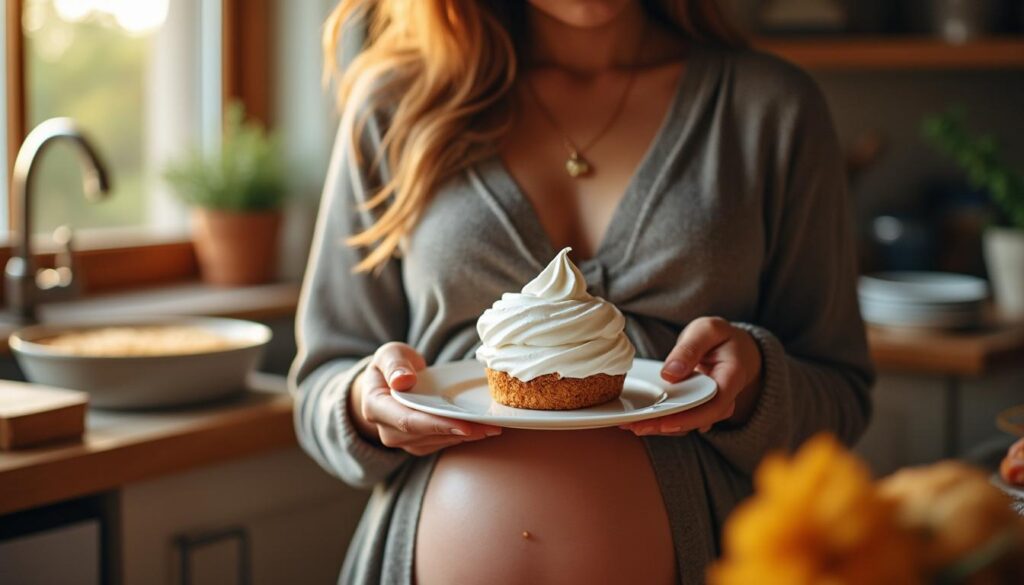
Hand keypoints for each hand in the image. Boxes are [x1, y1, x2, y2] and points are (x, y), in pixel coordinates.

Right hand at [349, 342, 502, 454]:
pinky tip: (483, 428)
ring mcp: (403, 441)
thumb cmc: (391, 365)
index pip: (407, 420)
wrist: (389, 382)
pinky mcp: (418, 444)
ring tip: (493, 427)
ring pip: (437, 441)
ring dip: (466, 436)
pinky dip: (463, 436)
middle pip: (426, 434)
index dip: (436, 424)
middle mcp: (387, 431)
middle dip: (459, 432)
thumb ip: (394, 364)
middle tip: (490, 427)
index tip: (464, 424)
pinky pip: (442, 442)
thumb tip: (403, 380)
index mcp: (375, 407)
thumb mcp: (389, 354)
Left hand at [622, 317, 761, 436]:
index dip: (687, 418)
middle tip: (633, 425)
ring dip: (656, 426)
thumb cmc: (720, 338)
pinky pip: (678, 418)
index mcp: (731, 379)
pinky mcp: (695, 408)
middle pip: (694, 420)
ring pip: (684, 424)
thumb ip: (690, 349)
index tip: (663, 421)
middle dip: (663, 426)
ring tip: (628, 424)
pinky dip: (657, 419)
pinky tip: (634, 418)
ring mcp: (709, 407)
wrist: (733, 348)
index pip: (713, 406)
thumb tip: (670, 374)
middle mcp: (723, 400)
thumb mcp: (707, 330)